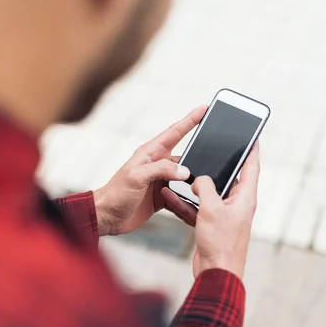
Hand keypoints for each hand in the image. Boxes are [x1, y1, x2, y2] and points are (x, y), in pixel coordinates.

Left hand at [93, 106, 205, 235]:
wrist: (107, 217)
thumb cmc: (116, 193)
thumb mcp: (137, 177)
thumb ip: (161, 170)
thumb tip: (185, 170)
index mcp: (150, 153)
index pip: (175, 132)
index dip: (190, 120)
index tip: (204, 109)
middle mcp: (157, 164)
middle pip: (185, 155)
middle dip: (200, 153)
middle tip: (218, 151)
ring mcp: (161, 180)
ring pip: (185, 177)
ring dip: (194, 181)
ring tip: (206, 184)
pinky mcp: (162, 196)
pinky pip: (181, 194)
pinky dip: (187, 197)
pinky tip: (194, 201)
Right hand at [191, 143, 259, 278]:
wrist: (216, 274)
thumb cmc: (221, 243)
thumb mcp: (212, 208)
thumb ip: (205, 187)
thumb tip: (198, 180)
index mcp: (245, 197)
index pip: (251, 167)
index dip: (252, 150)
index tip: (253, 136)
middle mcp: (237, 204)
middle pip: (227, 178)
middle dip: (215, 165)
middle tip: (208, 149)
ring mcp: (223, 215)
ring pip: (207, 193)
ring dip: (193, 186)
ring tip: (179, 173)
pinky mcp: (211, 225)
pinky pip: (196, 208)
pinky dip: (184, 203)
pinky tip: (169, 196)